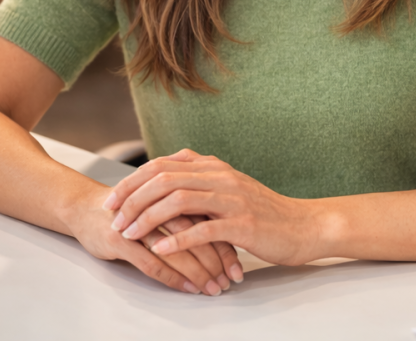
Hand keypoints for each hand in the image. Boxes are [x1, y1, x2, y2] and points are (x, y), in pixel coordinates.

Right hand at [62, 183, 241, 294]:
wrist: (85, 207)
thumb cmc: (127, 209)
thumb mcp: (160, 203)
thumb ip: (188, 210)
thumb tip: (222, 231)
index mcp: (171, 192)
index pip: (207, 217)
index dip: (225, 241)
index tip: (239, 264)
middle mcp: (158, 205)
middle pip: (196, 232)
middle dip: (217, 260)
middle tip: (231, 280)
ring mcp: (139, 222)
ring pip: (177, 248)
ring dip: (199, 271)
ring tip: (214, 288)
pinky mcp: (122, 239)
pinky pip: (152, 262)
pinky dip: (174, 276)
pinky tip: (188, 287)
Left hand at [102, 149, 323, 266]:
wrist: (303, 226)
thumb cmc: (263, 211)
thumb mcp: (229, 187)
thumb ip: (200, 179)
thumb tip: (165, 179)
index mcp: (213, 166)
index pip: (162, 165)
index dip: (132, 180)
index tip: (112, 198)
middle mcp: (219, 176)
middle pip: (163, 179)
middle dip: (131, 198)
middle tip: (112, 217)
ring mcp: (231, 198)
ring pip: (177, 201)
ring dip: (147, 218)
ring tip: (128, 233)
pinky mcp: (242, 224)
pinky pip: (202, 229)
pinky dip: (176, 239)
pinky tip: (159, 250)